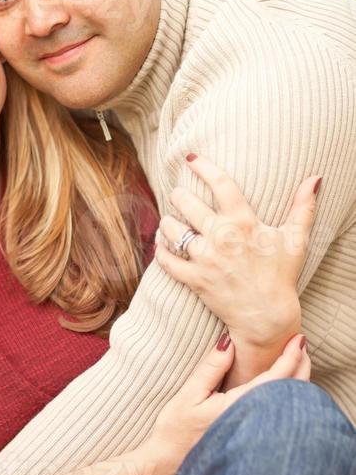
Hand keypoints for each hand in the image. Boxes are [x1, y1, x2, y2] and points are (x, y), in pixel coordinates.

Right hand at [151, 331, 309, 459]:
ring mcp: (259, 433)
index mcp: (239, 407)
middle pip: (293, 392)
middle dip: (301, 365)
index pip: (275, 379)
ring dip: (298, 381)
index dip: (290, 357)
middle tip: (301, 344)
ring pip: (291, 407)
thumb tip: (230, 341)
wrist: (170, 467)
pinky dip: (290, 397)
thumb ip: (211, 368)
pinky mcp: (257, 440)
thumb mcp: (189, 395)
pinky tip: (287, 387)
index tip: (298, 339)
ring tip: (298, 359)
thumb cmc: (175, 432)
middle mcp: (255, 422)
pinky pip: (282, 416)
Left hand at [155, 155, 319, 347]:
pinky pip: (166, 260)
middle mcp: (221, 236)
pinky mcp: (194, 279)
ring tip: (170, 220)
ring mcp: (205, 258)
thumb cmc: (281, 275)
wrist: (266, 316)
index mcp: (243, 222)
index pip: (220, 183)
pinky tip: (162, 242)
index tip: (190, 158)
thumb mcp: (295, 239)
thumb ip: (303, 207)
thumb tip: (315, 178)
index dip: (203, 166)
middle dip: (178, 195)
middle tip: (179, 195)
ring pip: (171, 229)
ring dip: (167, 222)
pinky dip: (160, 250)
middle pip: (186, 202)